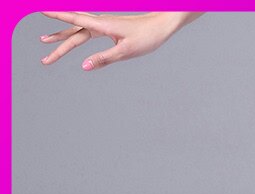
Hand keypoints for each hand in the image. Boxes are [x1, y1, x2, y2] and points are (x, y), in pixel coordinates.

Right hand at [39, 11, 203, 70]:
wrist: (160, 25)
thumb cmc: (146, 37)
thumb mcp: (125, 52)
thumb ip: (103, 59)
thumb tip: (84, 67)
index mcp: (102, 25)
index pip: (73, 21)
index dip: (56, 16)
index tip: (39, 10)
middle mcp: (99, 22)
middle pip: (73, 33)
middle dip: (57, 43)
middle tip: (45, 60)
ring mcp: (103, 24)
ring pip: (78, 30)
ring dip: (62, 36)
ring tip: (46, 41)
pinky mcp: (108, 27)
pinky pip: (86, 30)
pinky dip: (75, 33)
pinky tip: (70, 36)